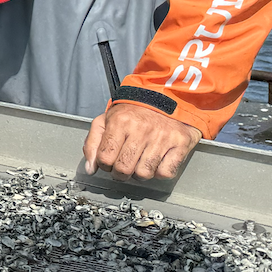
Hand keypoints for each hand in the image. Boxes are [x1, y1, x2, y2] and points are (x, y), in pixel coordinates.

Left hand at [83, 101, 200, 179]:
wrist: (166, 98)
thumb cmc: (133, 113)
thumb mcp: (106, 120)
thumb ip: (93, 143)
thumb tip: (90, 169)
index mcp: (120, 122)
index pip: (105, 158)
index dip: (104, 165)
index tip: (109, 162)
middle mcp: (141, 129)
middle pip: (123, 169)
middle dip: (120, 173)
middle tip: (123, 166)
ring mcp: (162, 137)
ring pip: (144, 174)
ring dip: (139, 173)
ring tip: (139, 162)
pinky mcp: (180, 144)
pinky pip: (165, 173)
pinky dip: (159, 172)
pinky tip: (155, 162)